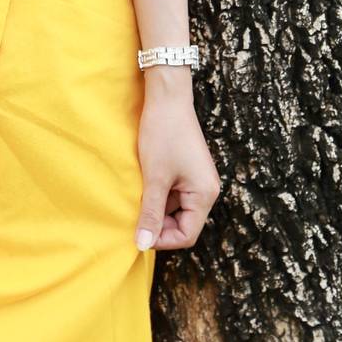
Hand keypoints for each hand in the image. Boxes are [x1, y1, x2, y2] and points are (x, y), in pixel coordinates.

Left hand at [133, 86, 221, 251]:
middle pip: (183, 224)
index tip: (138, 232)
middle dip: (158, 223)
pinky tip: (142, 184)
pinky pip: (174, 194)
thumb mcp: (154, 177)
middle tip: (134, 213)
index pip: (187, 235)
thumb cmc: (162, 134)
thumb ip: (150, 212)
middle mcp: (206, 190)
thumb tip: (143, 245)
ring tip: (137, 195)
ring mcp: (197, 180)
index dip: (162, 238)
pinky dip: (157, 194)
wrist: (167, 97)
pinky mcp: (187, 171)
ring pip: (176, 209)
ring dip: (156, 207)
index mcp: (205, 195)